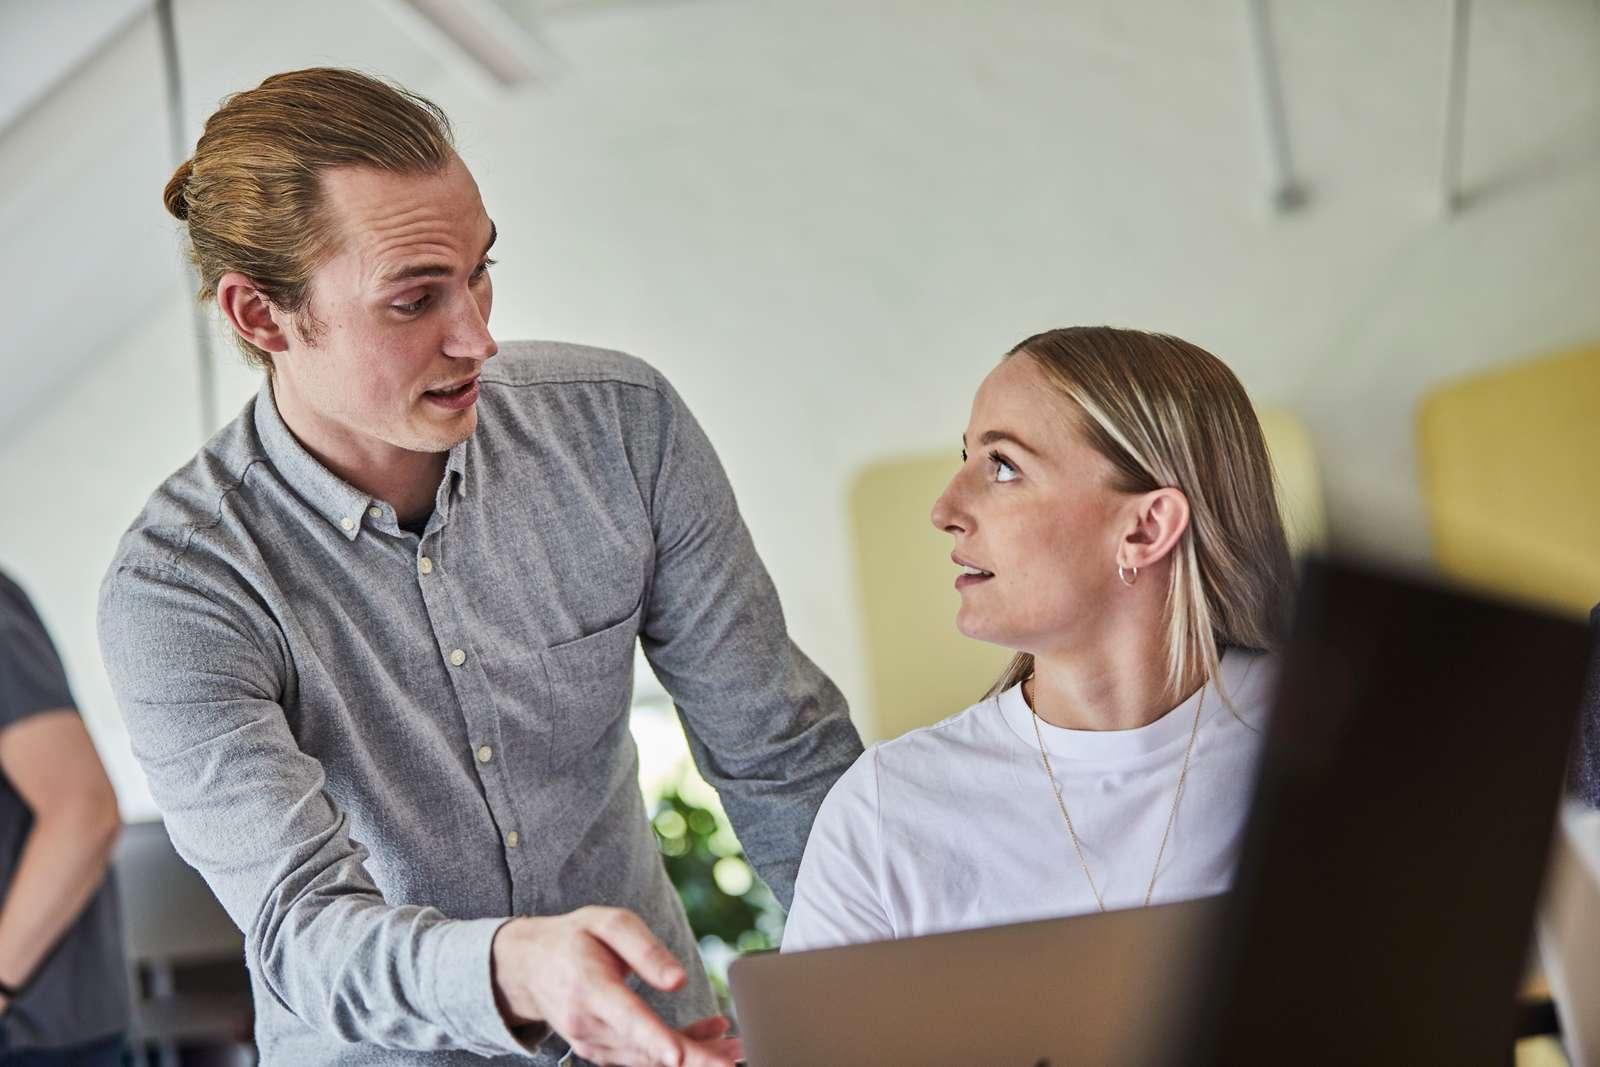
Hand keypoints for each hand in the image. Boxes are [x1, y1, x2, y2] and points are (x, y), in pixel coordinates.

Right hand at [491, 907, 741, 1066]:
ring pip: (647, 1059)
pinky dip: (675, 1052)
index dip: (654, 1039)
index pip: (625, 1018)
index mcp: (589, 988)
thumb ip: (643, 948)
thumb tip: (679, 980)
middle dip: (693, 1057)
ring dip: (692, 1056)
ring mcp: (591, 1043)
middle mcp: (588, 1024)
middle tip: (734, 1057)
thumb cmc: (575, 938)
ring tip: (733, 1045)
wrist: (530, 966)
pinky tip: (708, 1038)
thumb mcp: (607, 922)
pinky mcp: (600, 1050)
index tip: (678, 1056)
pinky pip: (641, 1058)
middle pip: (645, 1049)